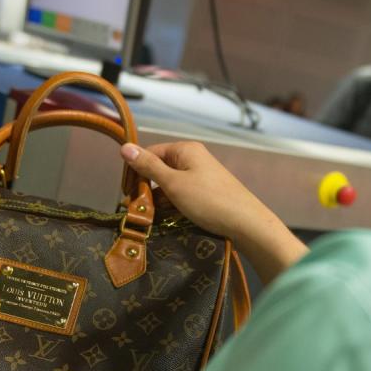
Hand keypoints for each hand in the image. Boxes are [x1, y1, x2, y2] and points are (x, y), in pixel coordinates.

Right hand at [121, 142, 307, 283]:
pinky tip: (167, 219)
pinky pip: (183, 194)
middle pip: (161, 168)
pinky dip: (173, 204)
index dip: (137, 170)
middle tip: (136, 208)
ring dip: (159, 199)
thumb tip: (124, 147)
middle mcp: (194, 158)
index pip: (151, 153)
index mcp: (185, 150)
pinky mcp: (208, 192)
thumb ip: (148, 166)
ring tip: (149, 217)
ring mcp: (202, 175)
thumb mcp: (173, 184)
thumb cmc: (208, 200)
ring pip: (171, 184)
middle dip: (147, 187)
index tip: (126, 192)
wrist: (246, 223)